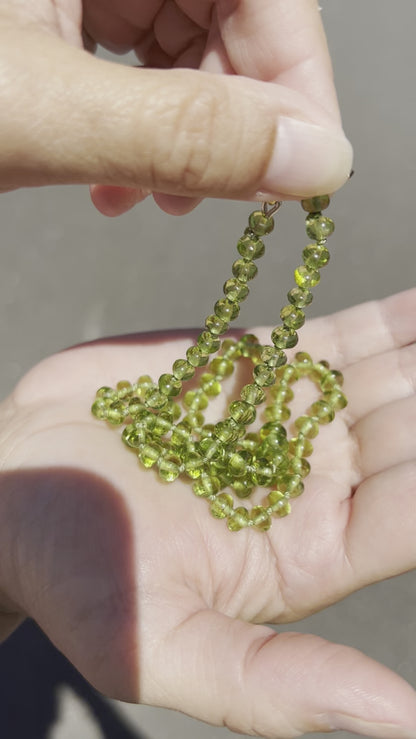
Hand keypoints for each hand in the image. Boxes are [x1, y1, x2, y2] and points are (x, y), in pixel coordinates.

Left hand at [0, 1, 351, 214]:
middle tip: (228, 189)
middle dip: (236, 116)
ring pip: (187, 53)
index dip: (295, 65)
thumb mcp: (46, 117)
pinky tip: (120, 186)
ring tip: (158, 200)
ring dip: (192, 141)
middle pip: (228, 14)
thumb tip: (312, 158)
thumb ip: (179, 132)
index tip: (305, 158)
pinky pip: (140, 77)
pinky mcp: (62, 30)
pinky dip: (148, 141)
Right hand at [1, 289, 414, 737]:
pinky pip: (346, 334)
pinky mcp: (264, 365)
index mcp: (313, 554)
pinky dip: (398, 316)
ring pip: (397, 377)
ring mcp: (296, 418)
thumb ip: (273, 687)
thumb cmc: (76, 574)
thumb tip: (400, 723)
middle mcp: (320, 485)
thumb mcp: (163, 645)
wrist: (15, 484)